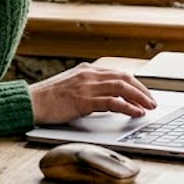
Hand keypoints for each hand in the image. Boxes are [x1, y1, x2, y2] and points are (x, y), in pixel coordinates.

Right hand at [28, 63, 157, 124]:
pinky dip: (128, 107)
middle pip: (124, 78)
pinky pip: (113, 102)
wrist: (31, 102)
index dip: (134, 84)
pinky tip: (136, 113)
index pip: (118, 73)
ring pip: (122, 88)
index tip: (143, 93)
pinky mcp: (84, 100)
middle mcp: (89, 75)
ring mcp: (87, 86)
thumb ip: (88, 89)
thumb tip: (108, 100)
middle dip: (142, 90)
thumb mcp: (71, 87)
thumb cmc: (48, 99)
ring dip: (139, 98)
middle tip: (152, 102)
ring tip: (149, 108)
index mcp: (86, 70)